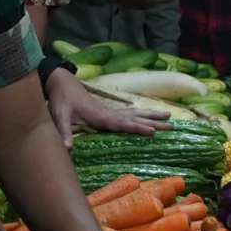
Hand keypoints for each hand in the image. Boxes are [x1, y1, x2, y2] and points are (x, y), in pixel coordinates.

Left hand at [45, 64, 161, 142]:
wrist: (61, 82)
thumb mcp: (59, 115)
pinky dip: (140, 115)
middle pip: (135, 117)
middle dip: (153, 121)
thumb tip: (67, 148)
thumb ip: (63, 132)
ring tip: (168, 116)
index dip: (137, 128)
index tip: (152, 131)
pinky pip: (128, 114)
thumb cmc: (60, 99)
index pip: (122, 123)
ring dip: (150, 115)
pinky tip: (147, 117)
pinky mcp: (107, 111)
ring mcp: (109, 111)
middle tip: (170, 125)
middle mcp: (109, 113)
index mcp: (100, 115)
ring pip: (134, 113)